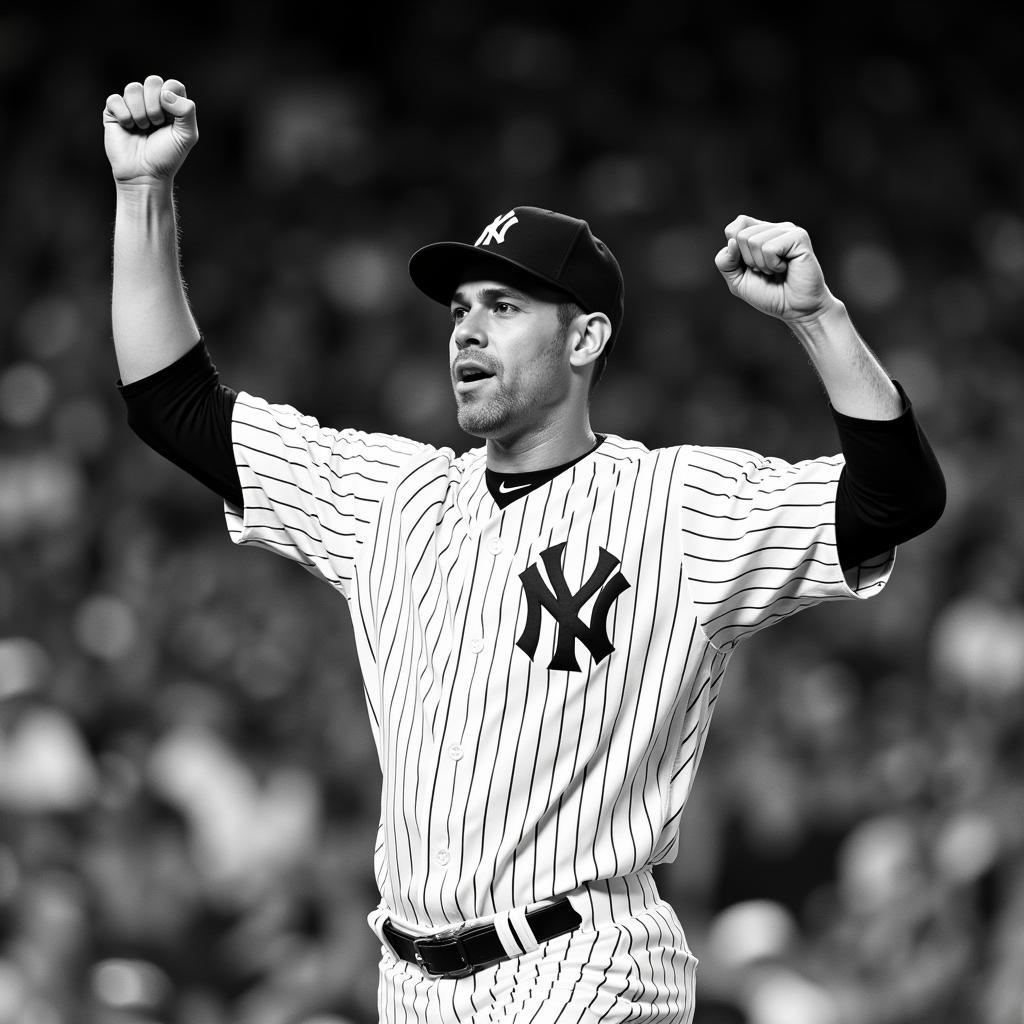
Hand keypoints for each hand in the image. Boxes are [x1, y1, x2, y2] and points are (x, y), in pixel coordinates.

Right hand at [103, 75, 196, 184]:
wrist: (145, 174)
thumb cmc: (167, 156)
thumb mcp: (186, 136)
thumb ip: (186, 111)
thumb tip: (165, 93)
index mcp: (171, 106)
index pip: (172, 84)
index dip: (170, 97)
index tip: (170, 117)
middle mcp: (151, 102)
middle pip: (153, 81)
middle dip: (155, 104)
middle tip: (156, 124)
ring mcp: (132, 106)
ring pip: (133, 88)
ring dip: (140, 112)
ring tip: (143, 129)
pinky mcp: (114, 112)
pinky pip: (115, 99)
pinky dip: (124, 115)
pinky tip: (128, 128)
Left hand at [714, 215, 837, 322]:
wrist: (795, 310)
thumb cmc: (769, 295)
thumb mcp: (738, 281)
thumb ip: (726, 262)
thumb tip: (732, 242)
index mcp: (759, 233)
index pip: (735, 227)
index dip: (735, 250)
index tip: (749, 266)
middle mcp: (774, 228)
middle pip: (741, 235)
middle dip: (748, 261)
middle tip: (766, 272)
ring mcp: (787, 230)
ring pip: (754, 241)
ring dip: (762, 265)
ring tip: (776, 271)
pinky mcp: (799, 237)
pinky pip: (770, 248)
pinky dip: (773, 265)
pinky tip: (785, 269)